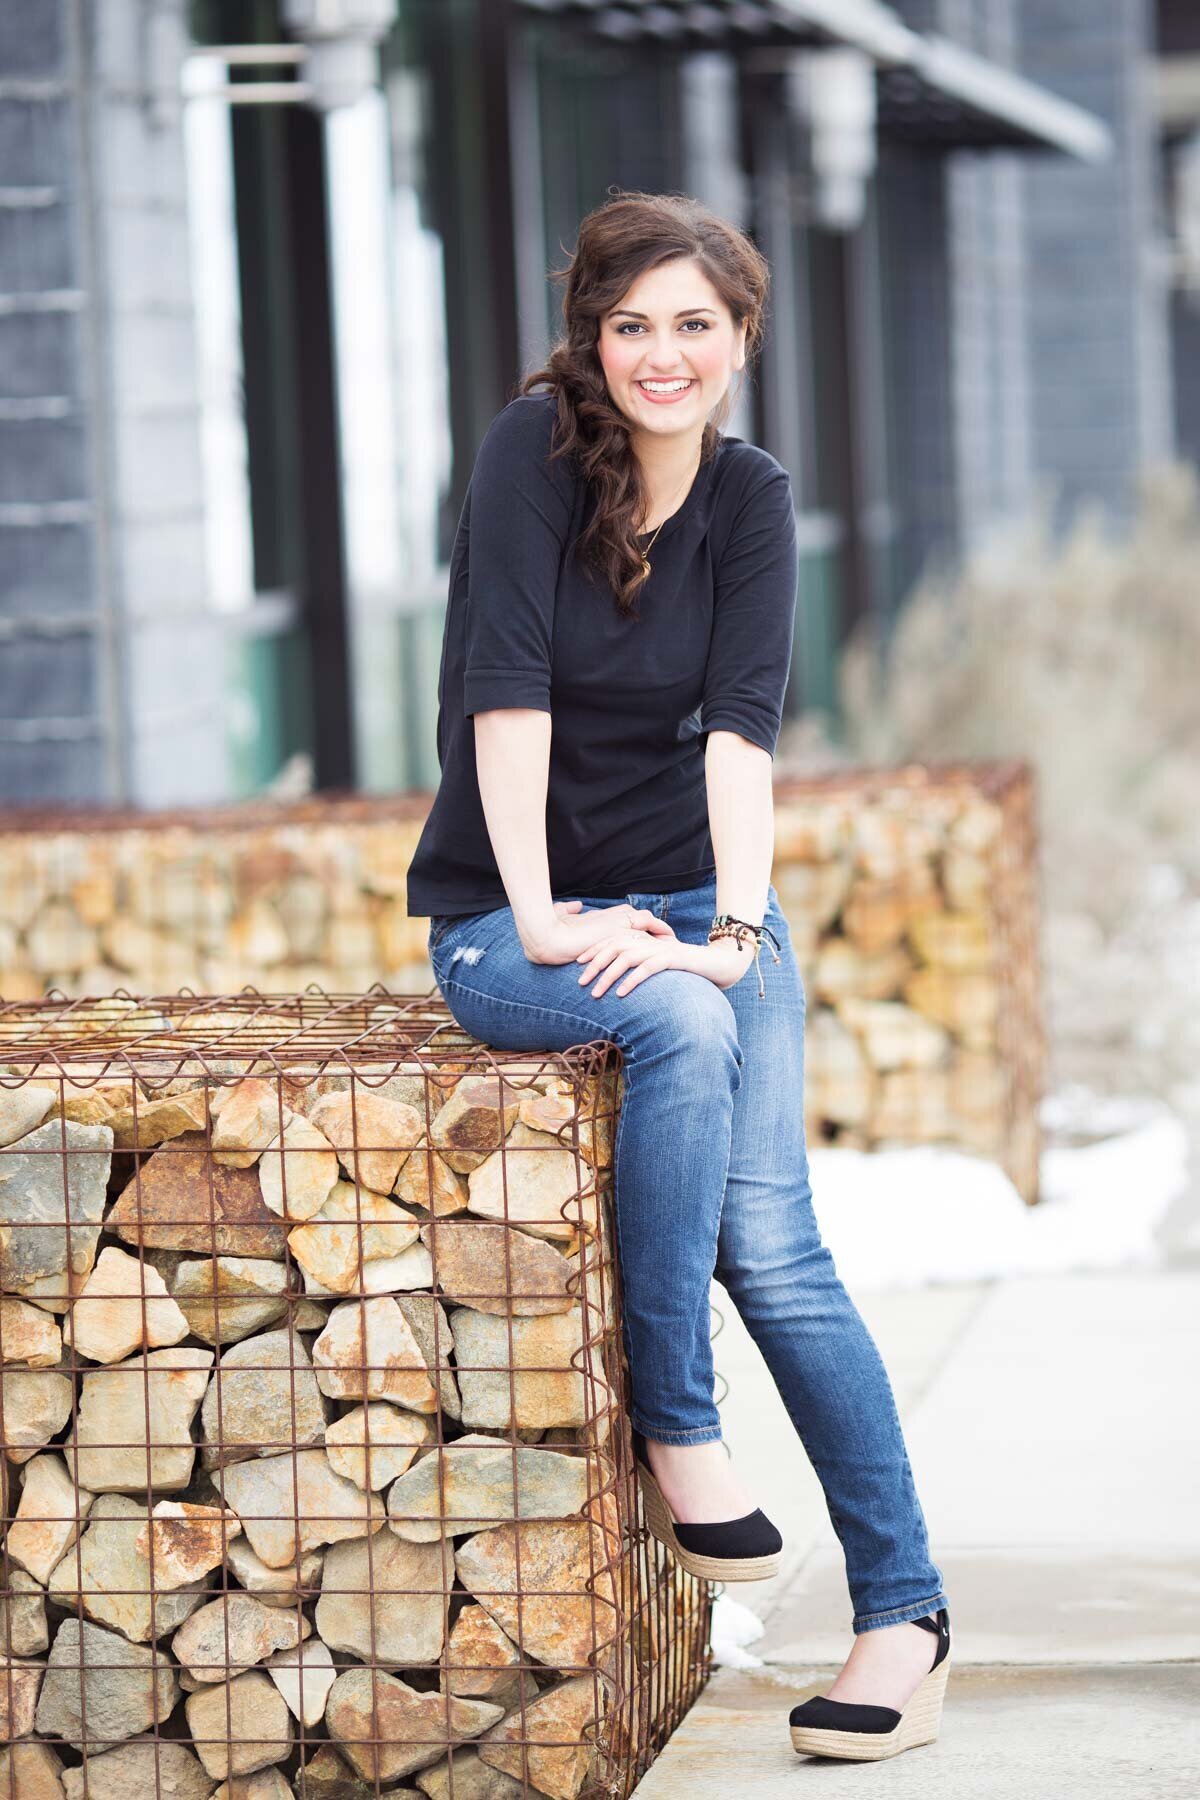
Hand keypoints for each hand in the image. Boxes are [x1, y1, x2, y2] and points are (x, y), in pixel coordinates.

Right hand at [523, 900, 677, 966]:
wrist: (548, 937)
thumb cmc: (550, 929)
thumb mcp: (561, 917)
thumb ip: (569, 909)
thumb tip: (576, 905)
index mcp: (601, 916)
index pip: (628, 915)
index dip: (640, 923)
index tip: (650, 933)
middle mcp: (611, 915)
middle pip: (641, 915)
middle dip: (656, 927)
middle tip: (669, 939)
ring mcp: (616, 920)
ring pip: (647, 919)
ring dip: (661, 931)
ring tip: (673, 943)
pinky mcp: (620, 930)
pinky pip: (648, 927)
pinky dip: (660, 932)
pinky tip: (669, 945)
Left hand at [575, 929, 752, 997]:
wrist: (718, 964)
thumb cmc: (687, 968)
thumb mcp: (660, 966)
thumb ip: (641, 966)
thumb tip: (618, 980)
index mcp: (644, 940)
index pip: (612, 941)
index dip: (593, 951)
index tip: (578, 965)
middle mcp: (650, 941)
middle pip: (614, 947)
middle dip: (594, 964)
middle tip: (580, 983)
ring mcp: (660, 949)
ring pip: (627, 957)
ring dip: (608, 976)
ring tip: (596, 994)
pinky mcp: (673, 959)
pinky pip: (647, 968)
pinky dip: (632, 980)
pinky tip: (621, 994)